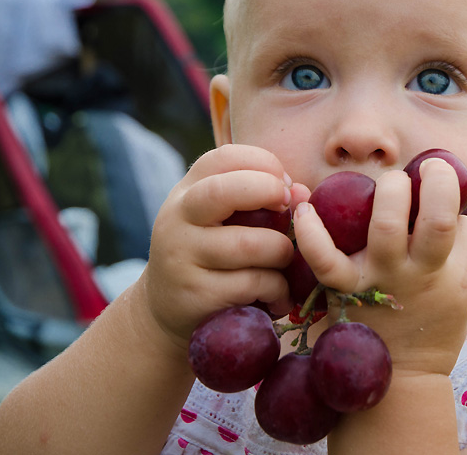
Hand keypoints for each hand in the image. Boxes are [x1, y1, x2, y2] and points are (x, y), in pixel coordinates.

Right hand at [141, 144, 303, 351]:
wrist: (165, 309)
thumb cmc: (211, 252)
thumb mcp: (224, 218)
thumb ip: (260, 199)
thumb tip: (301, 193)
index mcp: (188, 191)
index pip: (225, 157)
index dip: (265, 164)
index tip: (284, 186)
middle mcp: (177, 218)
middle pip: (224, 191)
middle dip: (269, 193)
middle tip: (289, 211)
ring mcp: (182, 257)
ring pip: (249, 245)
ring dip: (282, 251)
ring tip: (286, 260)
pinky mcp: (195, 294)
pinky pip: (252, 283)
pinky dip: (277, 288)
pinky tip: (278, 294)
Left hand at [293, 159, 466, 375]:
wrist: (398, 381)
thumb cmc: (431, 325)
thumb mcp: (461, 288)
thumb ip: (459, 247)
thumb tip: (448, 201)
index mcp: (452, 275)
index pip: (461, 224)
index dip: (451, 195)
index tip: (439, 184)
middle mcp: (418, 274)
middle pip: (435, 220)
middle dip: (433, 182)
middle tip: (421, 174)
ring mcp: (379, 280)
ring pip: (388, 226)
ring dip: (390, 191)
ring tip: (390, 183)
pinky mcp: (342, 290)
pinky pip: (323, 257)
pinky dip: (310, 231)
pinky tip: (305, 206)